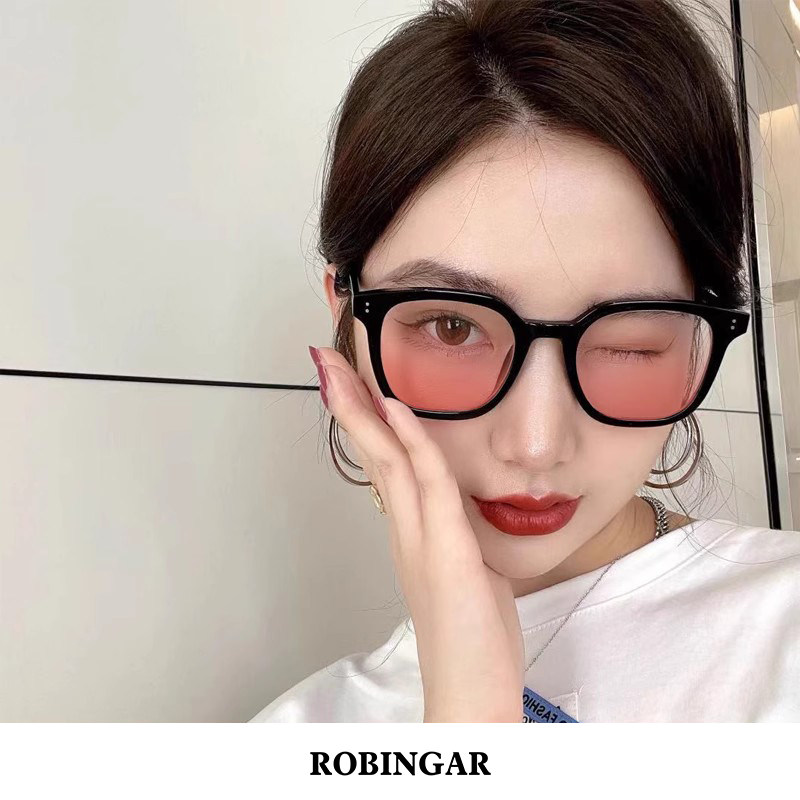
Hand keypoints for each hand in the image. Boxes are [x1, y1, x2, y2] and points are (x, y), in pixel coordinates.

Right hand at [311, 346, 523, 722]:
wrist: (471, 695)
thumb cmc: (473, 640)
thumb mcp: (469, 575)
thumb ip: (458, 539)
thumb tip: (461, 518)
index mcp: (413, 534)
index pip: (384, 465)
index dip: (366, 422)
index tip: (350, 384)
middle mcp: (407, 532)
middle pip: (372, 454)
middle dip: (349, 404)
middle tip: (324, 361)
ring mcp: (420, 541)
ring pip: (387, 461)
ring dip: (364, 411)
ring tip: (340, 371)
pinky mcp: (444, 552)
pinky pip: (427, 483)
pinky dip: (410, 442)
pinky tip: (396, 409)